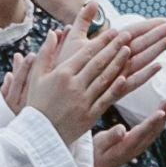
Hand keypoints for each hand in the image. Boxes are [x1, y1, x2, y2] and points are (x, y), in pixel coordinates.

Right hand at [20, 17, 165, 149]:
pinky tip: (125, 76)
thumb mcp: (36, 76)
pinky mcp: (90, 115)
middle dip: (114, 47)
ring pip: (105, 78)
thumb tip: (53, 32)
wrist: (39, 135)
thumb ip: (46, 53)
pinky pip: (105, 99)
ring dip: (118, 62)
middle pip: (98, 62)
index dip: (101, 41)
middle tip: (127, 34)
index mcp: (62, 74)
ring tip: (129, 50)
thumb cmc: (37, 103)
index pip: (86, 53)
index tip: (113, 31)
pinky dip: (115, 87)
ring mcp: (83, 101)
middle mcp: (75, 86)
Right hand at [90, 104, 165, 166]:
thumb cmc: (93, 155)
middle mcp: (134, 149)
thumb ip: (110, 138)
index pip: (141, 133)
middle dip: (163, 117)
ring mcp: (137, 148)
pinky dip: (158, 123)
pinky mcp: (136, 146)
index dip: (152, 122)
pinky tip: (162, 114)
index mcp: (124, 147)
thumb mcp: (97, 145)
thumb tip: (121, 129)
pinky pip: (151, 134)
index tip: (162, 112)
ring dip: (163, 119)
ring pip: (154, 133)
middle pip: (152, 132)